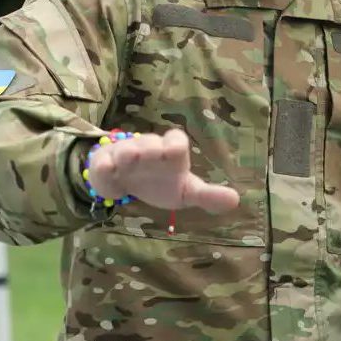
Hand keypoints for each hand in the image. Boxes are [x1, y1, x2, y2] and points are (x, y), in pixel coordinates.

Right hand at [86, 128, 239, 212]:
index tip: (174, 152)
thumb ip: (208, 196)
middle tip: (148, 154)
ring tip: (129, 158)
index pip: (176, 140)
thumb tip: (236, 201)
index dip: (174, 144)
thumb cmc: (163, 183)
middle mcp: (149, 149)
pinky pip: (103, 162)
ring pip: (126, 148)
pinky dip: (104, 166)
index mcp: (171, 152)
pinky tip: (107, 171)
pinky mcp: (106, 163)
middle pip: (150, 143)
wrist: (128, 183)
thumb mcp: (186, 191)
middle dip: (150, 148)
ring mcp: (126, 154)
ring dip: (128, 152)